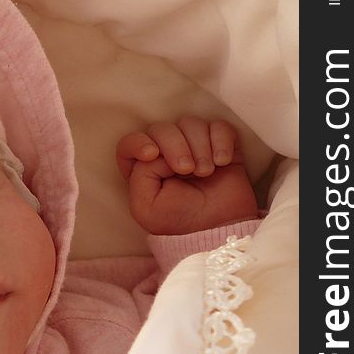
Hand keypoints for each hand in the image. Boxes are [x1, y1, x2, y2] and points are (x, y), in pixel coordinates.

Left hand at [116, 116, 258, 234]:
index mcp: (143, 168)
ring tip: (205, 172)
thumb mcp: (145, 204)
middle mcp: (166, 153)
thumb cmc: (177, 220)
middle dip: (175, 146)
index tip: (152, 154)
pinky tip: (222, 162)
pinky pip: (220, 127)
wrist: (217, 230)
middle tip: (187, 170)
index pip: (130, 142)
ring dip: (200, 146)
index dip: (139, 142)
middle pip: (162, 128)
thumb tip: (157, 150)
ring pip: (191, 123)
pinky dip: (221, 140)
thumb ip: (141, 173)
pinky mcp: (220, 146)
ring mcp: (194, 147)